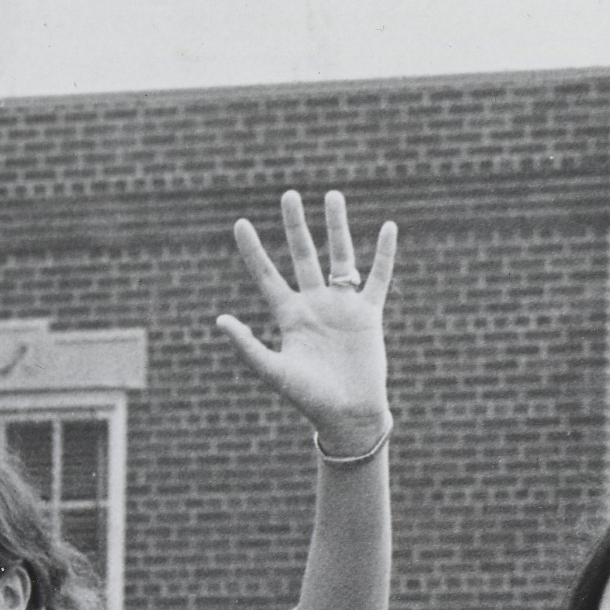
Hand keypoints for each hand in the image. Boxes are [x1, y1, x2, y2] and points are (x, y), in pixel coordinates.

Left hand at [217, 189, 395, 449]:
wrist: (347, 415)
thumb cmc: (308, 398)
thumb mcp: (274, 371)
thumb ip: (247, 346)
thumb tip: (220, 320)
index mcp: (289, 317)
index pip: (267, 276)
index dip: (253, 251)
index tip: (240, 223)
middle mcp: (314, 305)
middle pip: (303, 255)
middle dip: (296, 226)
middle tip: (288, 195)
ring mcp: (342, 306)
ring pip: (340, 257)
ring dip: (337, 227)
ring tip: (332, 195)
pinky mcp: (368, 314)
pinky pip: (378, 278)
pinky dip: (385, 254)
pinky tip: (389, 228)